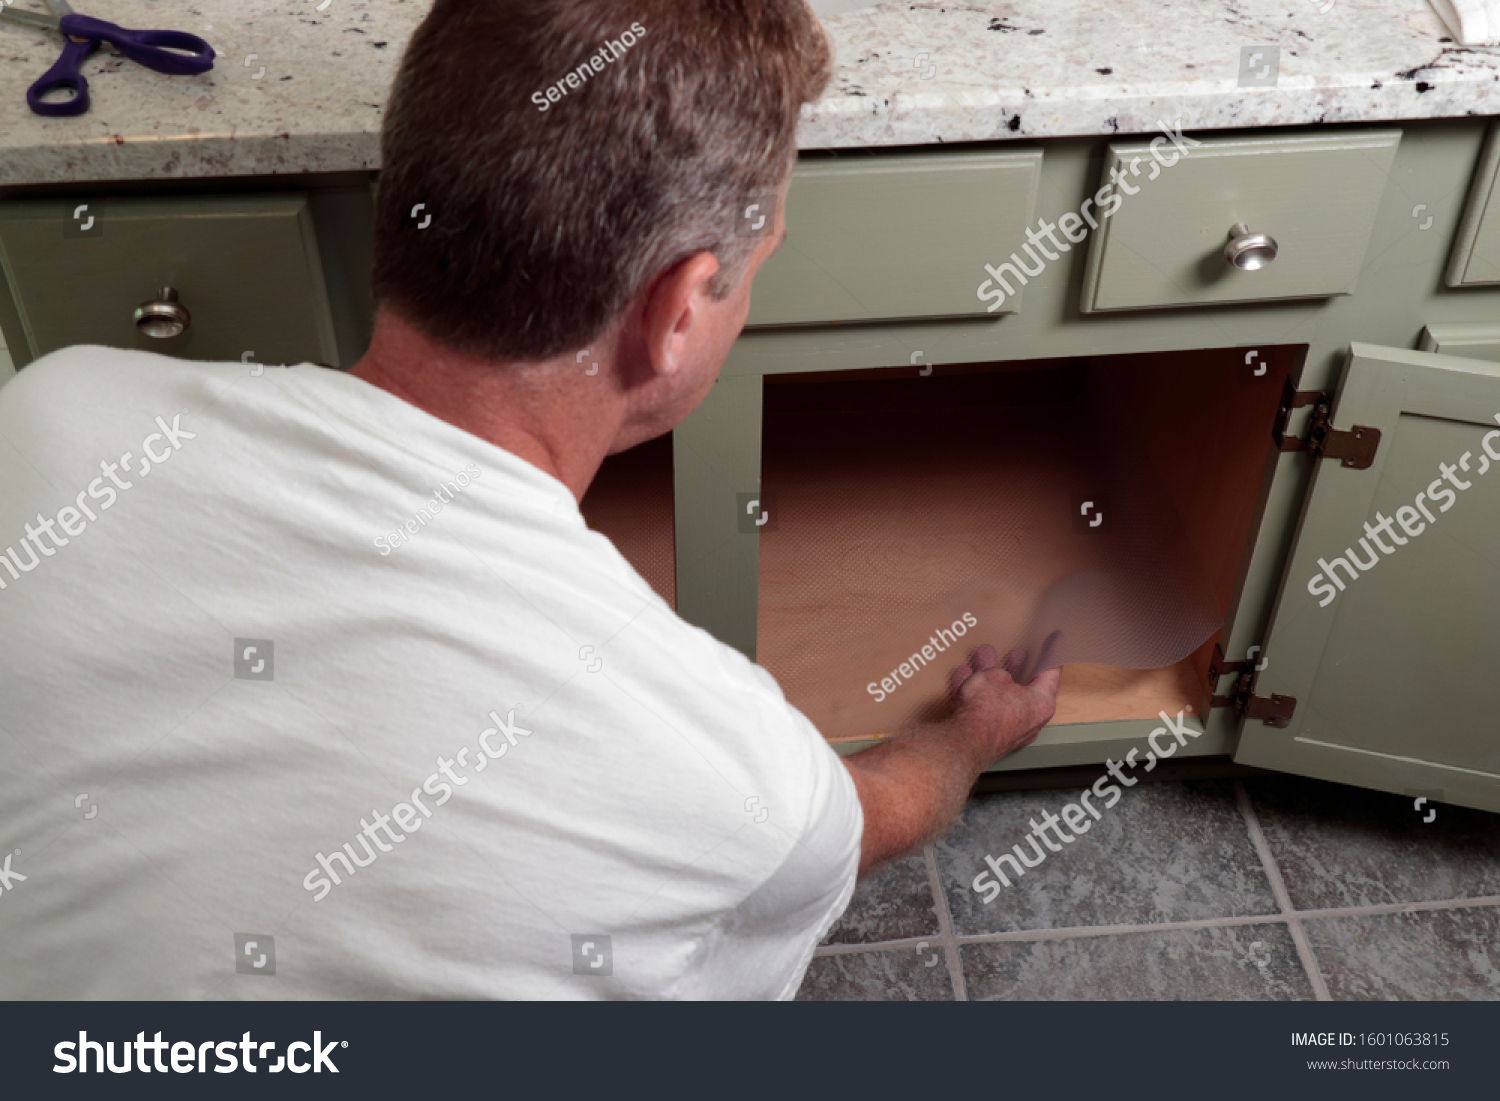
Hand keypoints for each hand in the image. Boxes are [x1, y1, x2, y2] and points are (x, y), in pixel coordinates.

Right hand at [947, 638, 1060, 761]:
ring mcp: (1009, 730)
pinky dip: (975, 693)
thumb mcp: (996, 675)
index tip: (1053, 642)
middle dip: (1016, 668)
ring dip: (990, 678)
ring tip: (981, 658)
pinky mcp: (989, 736)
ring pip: (1001, 698)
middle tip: (1016, 654)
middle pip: (1024, 688)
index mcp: (1041, 704)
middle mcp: (1029, 720)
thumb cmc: (989, 709)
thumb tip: (995, 676)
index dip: (1050, 654)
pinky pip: (984, 709)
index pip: (1051, 674)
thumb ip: (999, 672)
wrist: (966, 740)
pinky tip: (963, 677)